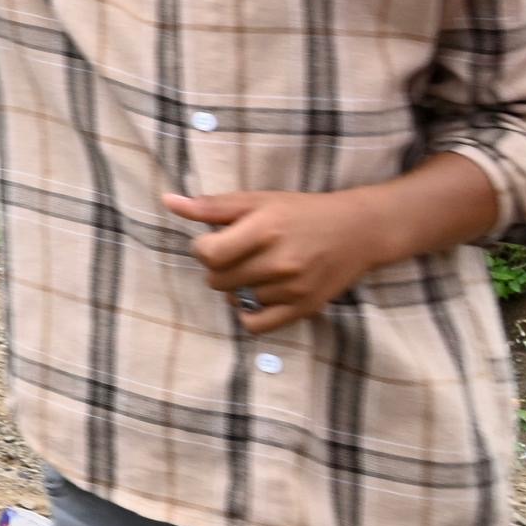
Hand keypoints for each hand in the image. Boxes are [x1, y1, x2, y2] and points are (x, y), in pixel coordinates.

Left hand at [168, 188, 404, 333]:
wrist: (358, 230)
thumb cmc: (301, 211)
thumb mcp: (257, 200)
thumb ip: (211, 206)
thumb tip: (167, 202)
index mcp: (264, 230)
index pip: (208, 254)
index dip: (202, 249)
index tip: (215, 242)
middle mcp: (279, 261)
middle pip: (217, 280)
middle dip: (219, 268)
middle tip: (238, 255)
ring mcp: (293, 289)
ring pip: (237, 300)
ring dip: (238, 288)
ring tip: (257, 269)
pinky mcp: (304, 309)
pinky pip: (257, 325)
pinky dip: (250, 313)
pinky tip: (258, 295)